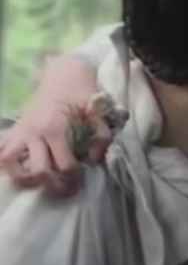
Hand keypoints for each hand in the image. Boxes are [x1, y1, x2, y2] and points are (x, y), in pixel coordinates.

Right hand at [0, 56, 111, 195]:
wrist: (63, 75)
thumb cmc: (82, 95)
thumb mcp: (99, 114)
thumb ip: (101, 137)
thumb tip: (94, 160)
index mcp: (56, 129)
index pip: (65, 165)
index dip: (74, 179)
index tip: (79, 182)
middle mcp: (35, 132)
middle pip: (39, 170)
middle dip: (53, 185)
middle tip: (64, 189)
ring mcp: (21, 131)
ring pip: (9, 162)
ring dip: (22, 176)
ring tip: (37, 181)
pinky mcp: (13, 129)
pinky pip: (0, 148)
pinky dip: (3, 161)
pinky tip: (16, 168)